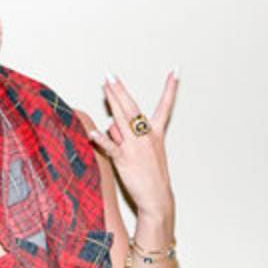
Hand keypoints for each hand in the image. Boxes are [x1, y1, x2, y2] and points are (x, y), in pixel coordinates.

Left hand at [88, 71, 178, 219]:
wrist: (157, 196)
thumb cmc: (150, 173)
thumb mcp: (145, 150)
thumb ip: (127, 134)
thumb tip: (110, 121)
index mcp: (156, 133)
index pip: (165, 106)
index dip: (170, 88)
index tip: (175, 71)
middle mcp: (146, 136)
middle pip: (132, 108)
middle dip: (120, 90)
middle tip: (110, 76)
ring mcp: (135, 147)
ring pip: (122, 120)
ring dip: (112, 103)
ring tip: (103, 88)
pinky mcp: (125, 159)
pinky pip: (111, 146)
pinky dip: (102, 139)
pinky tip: (92, 131)